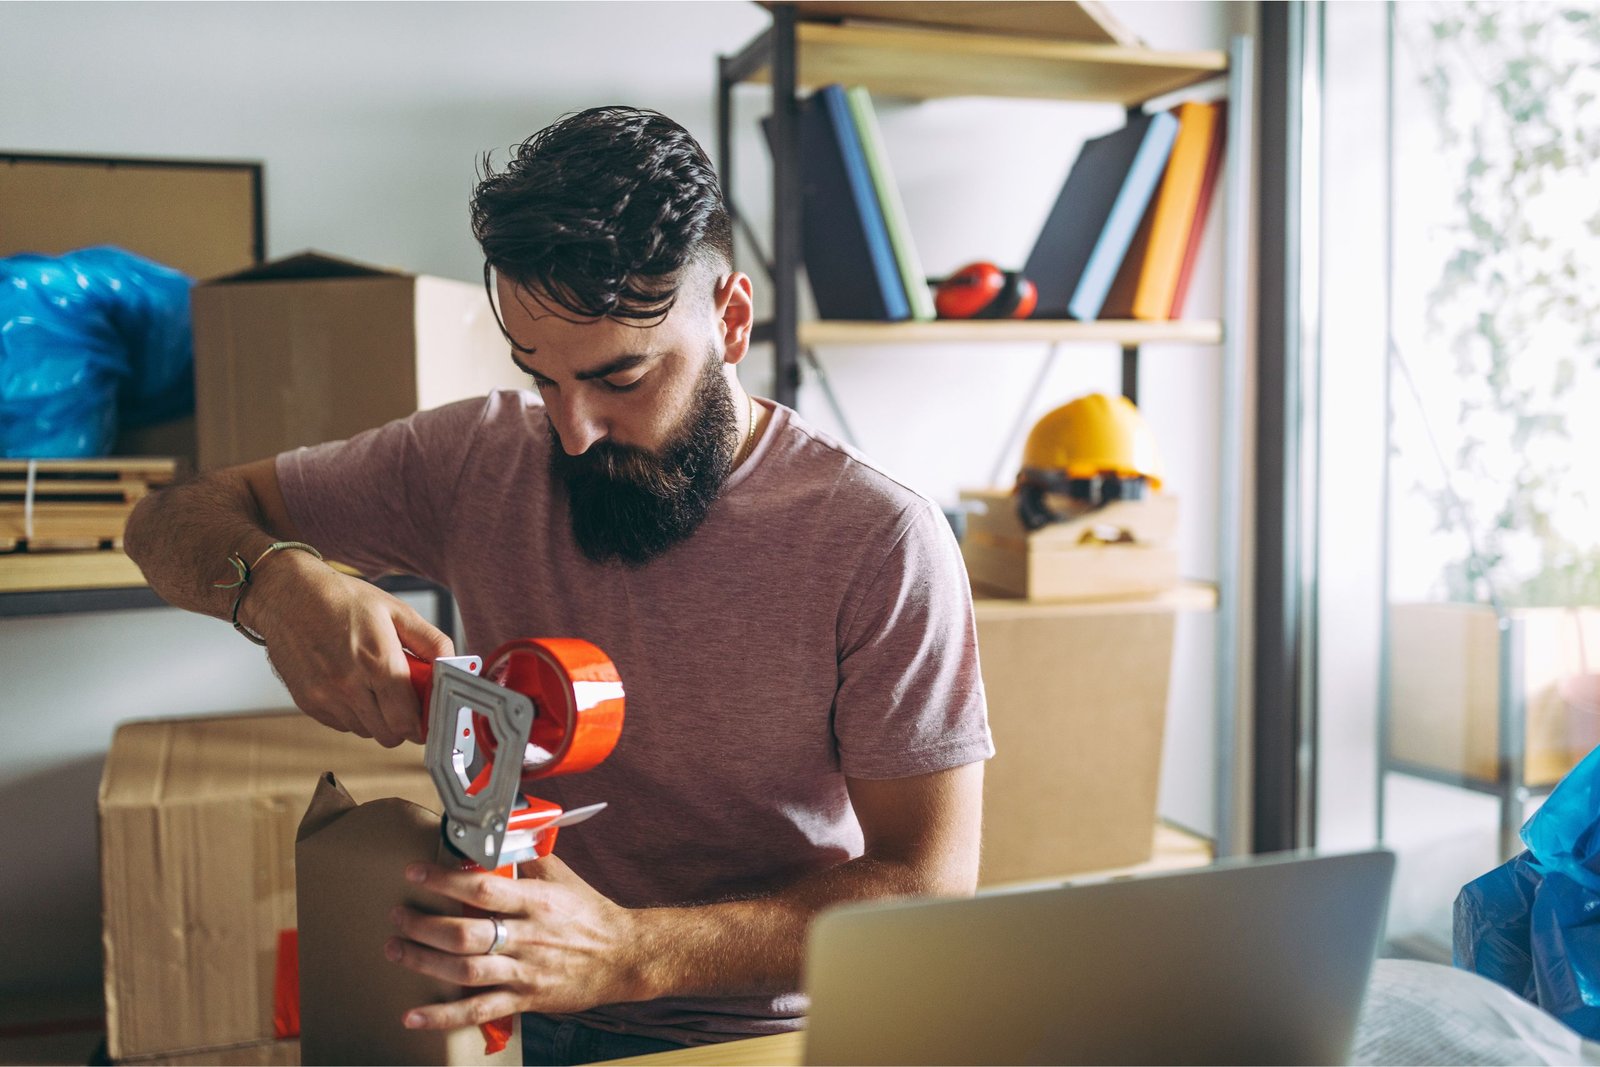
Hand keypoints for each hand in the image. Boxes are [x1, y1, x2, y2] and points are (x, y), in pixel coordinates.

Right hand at [241, 551, 453, 746]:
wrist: (286, 593)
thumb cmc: (341, 598)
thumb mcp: (397, 611)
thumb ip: (431, 642)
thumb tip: (453, 666)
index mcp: (378, 661)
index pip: (408, 720)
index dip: (423, 724)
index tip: (428, 716)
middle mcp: (348, 684)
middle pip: (389, 735)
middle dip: (403, 723)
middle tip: (405, 701)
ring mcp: (324, 696)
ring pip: (366, 732)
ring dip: (378, 718)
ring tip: (375, 686)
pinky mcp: (307, 702)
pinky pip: (342, 724)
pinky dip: (354, 714)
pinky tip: (352, 685)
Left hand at [385, 855, 648, 1027]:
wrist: (623, 956)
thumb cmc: (591, 915)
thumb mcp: (563, 878)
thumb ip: (531, 858)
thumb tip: (503, 835)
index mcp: (535, 902)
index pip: (481, 889)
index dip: (443, 881)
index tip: (415, 873)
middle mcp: (526, 937)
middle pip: (464, 934)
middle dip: (423, 925)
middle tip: (398, 916)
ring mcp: (523, 971)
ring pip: (464, 971)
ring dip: (424, 961)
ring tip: (396, 950)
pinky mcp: (524, 998)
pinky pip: (477, 1010)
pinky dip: (442, 1016)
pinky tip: (412, 1015)